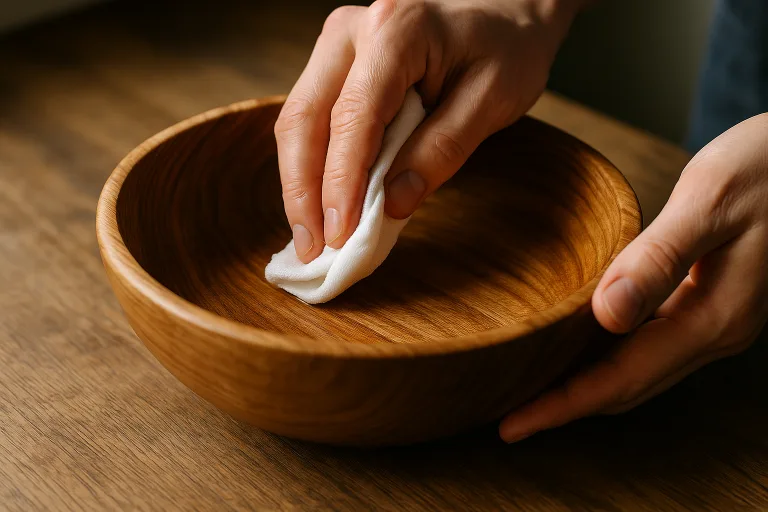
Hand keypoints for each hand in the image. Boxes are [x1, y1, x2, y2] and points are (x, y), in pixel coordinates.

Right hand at [275, 0, 582, 261]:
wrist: (504, 13)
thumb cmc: (507, 51)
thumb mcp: (493, 101)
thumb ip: (442, 150)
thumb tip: (389, 205)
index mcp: (395, 32)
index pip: (353, 117)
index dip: (340, 182)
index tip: (339, 235)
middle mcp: (351, 31)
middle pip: (305, 118)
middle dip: (302, 191)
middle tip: (312, 249)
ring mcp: (337, 45)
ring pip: (298, 120)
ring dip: (299, 183)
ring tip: (310, 238)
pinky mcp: (335, 64)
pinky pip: (311, 119)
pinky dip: (311, 166)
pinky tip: (318, 205)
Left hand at [500, 113, 767, 442]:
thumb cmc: (766, 167)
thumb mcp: (709, 202)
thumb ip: (658, 258)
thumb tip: (606, 316)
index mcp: (713, 316)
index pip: (622, 379)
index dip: (564, 406)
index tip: (513, 425)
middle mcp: (714, 331)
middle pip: (627, 387)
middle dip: (566, 407)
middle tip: (509, 420)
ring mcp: (714, 321)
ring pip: (638, 372)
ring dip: (584, 387)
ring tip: (532, 391)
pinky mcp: (710, 304)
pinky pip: (649, 347)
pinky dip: (607, 358)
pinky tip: (576, 348)